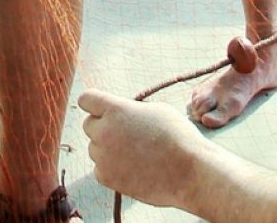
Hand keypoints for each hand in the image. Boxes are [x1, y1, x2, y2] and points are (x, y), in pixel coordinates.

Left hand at [79, 90, 203, 207]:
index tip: (101, 109)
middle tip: (125, 134)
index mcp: (116, 109)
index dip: (94, 103)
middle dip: (103, 127)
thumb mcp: (156, 110)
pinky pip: (99, 169)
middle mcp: (104, 131)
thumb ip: (130, 110)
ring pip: (94, 148)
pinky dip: (111, 169)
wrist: (190, 172)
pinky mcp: (106, 178)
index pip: (87, 99)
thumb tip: (120, 114)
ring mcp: (103, 156)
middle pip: (89, 125)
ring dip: (108, 149)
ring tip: (136, 154)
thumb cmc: (178, 137)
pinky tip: (132, 168)